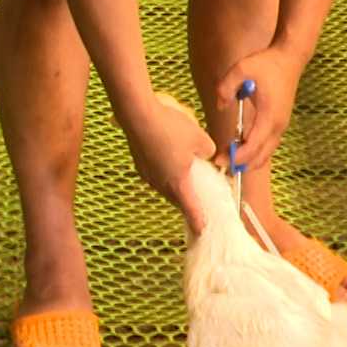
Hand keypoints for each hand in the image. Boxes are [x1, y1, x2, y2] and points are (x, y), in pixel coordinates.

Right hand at [121, 92, 215, 222]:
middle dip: (185, 203)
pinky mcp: (139, 162)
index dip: (196, 220)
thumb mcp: (200, 138)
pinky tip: (168, 161)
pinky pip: (155, 174)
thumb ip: (207, 150)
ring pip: (163, 186)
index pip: (190, 208)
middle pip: (175, 198)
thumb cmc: (171, 128)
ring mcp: (146, 173)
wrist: (139, 115)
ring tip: (183, 180)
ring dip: (173, 186)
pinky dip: (164, 173)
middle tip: (195, 204)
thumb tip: (204, 153)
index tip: (200, 231)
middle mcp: (160, 182)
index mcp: (177, 182)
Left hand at [214, 45, 307, 174]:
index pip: (253, 146)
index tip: (220, 160)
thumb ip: (227, 86)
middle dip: (241, 164)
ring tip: (228, 160)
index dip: (237, 157)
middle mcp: (278, 125)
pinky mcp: (280, 122)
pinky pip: (268, 145)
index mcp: (269, 116)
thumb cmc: (268, 63)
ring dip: (248, 161)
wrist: (290, 58)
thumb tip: (221, 105)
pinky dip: (255, 153)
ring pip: (266, 153)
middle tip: (220, 164)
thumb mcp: (242, 68)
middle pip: (261, 156)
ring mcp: (281, 125)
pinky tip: (241, 150)